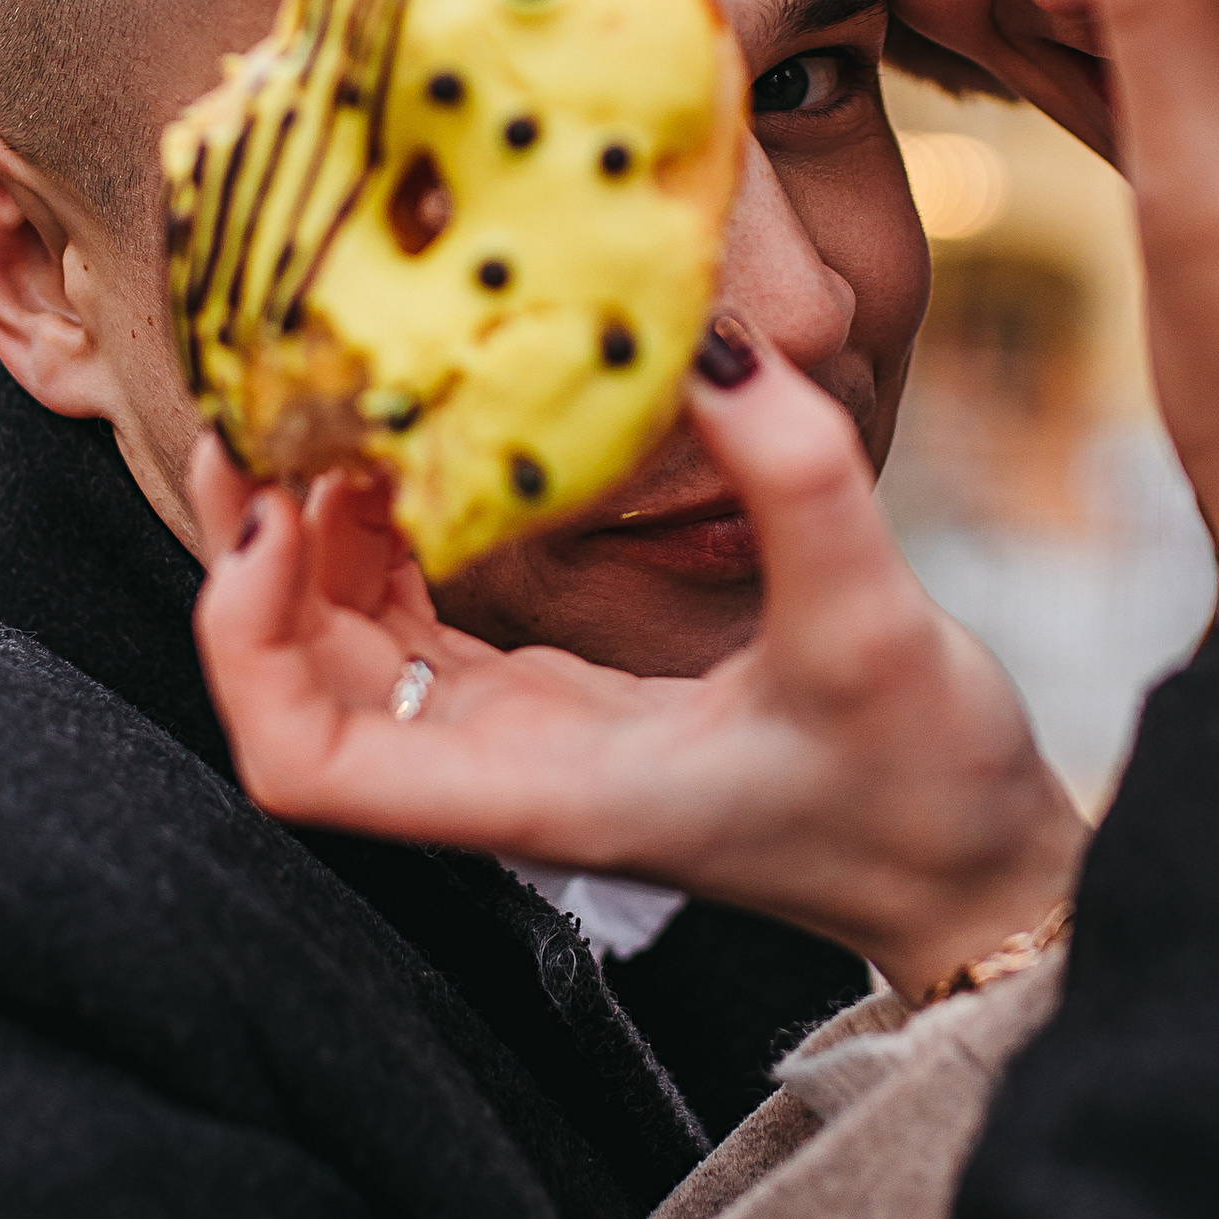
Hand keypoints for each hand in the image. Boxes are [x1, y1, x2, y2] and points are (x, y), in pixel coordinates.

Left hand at [188, 341, 1084, 998]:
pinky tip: (422, 454)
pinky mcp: (565, 712)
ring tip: (334, 413)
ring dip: (318, 547)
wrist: (975, 874)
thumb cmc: (922, 787)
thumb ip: (799, 480)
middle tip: (266, 414)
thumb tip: (713, 345)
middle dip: (254, 562)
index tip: (264, 512)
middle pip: (300, 693)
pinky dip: (397, 549)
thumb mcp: (874, 622)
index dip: (243, 645)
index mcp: (538, 791)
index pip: (304, 765)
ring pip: (358, 656)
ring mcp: (526, 745)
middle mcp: (504, 779)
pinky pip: (435, 631)